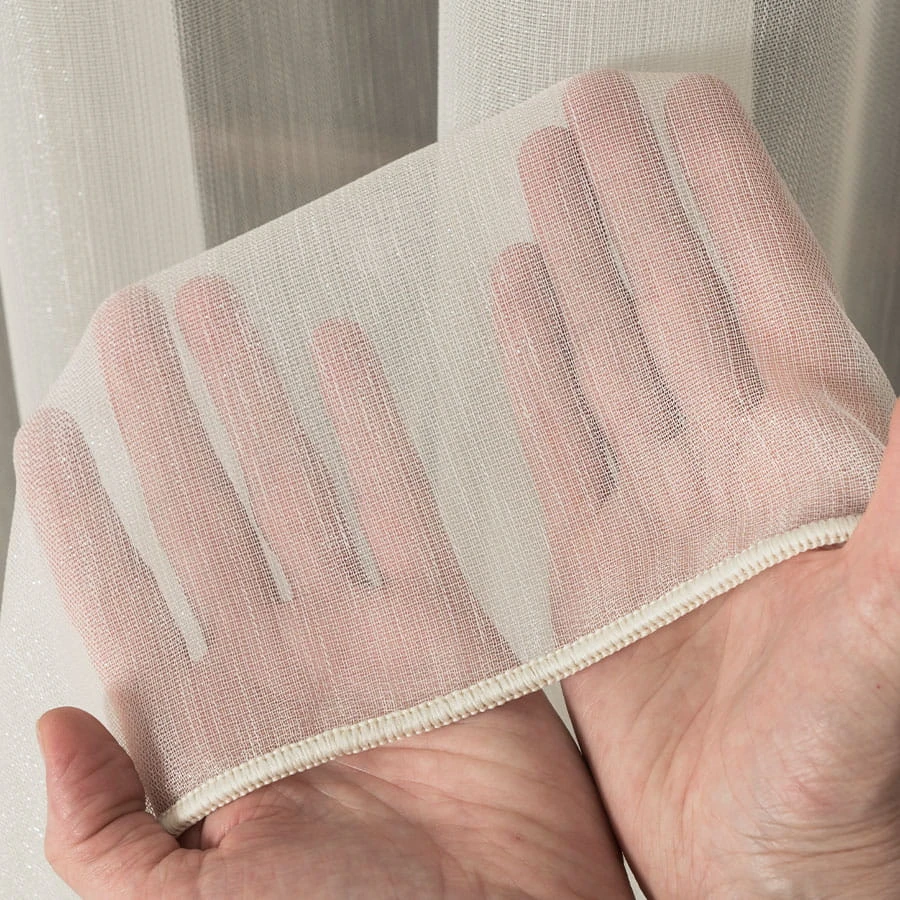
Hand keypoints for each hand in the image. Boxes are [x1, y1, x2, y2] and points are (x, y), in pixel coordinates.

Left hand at [18, 281, 632, 897]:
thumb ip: (107, 834)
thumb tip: (48, 731)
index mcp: (206, 728)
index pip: (123, 590)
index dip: (84, 509)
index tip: (51, 428)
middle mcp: (275, 661)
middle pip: (200, 505)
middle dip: (160, 410)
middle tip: (130, 323)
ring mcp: (359, 632)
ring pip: (290, 481)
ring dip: (252, 393)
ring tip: (218, 311)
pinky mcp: (443, 621)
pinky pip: (398, 501)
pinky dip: (369, 426)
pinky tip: (338, 356)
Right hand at [491, 70, 898, 897]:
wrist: (757, 879)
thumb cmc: (839, 799)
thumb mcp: (883, 650)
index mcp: (806, 466)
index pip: (759, 284)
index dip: (721, 188)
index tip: (681, 104)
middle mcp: (730, 467)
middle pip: (671, 293)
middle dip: (632, 194)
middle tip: (589, 110)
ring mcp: (659, 508)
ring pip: (610, 348)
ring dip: (579, 259)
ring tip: (543, 181)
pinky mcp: (597, 560)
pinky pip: (560, 435)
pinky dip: (536, 362)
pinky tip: (520, 301)